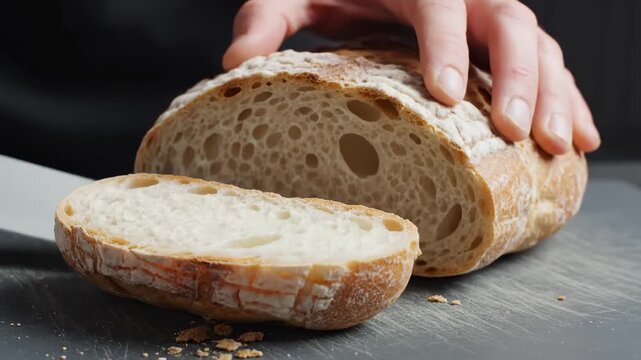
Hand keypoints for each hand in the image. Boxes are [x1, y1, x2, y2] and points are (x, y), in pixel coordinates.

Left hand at [223, 0, 600, 154]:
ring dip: (556, 95)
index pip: (438, 4)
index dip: (446, 46)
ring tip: (558, 145)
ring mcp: (488, 18)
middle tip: (518, 133)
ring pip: (541, 45)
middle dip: (518, 78)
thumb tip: (232, 63)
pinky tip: (579, 139)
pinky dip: (569, 99)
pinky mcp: (501, 43)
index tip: (445, 96)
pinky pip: (550, 64)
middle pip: (508, 22)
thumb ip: (267, 19)